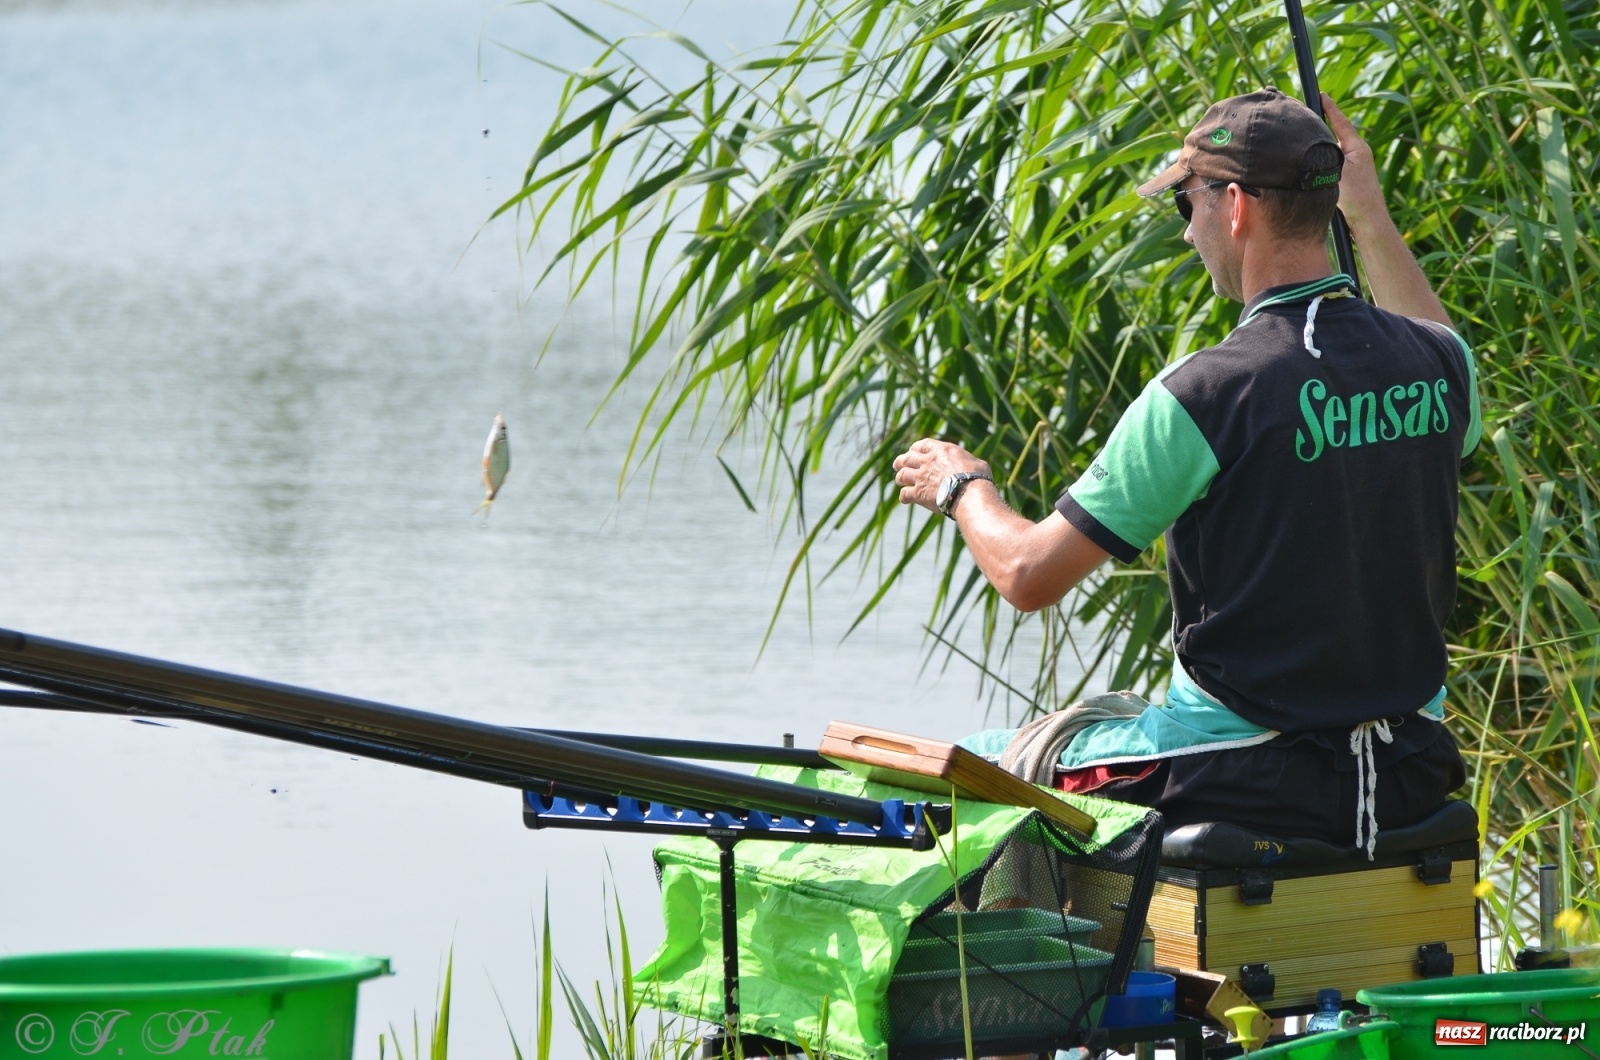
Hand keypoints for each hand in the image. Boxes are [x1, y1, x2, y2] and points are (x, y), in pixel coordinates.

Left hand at [891, 439, 989, 513]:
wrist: (970, 494)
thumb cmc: (978, 478)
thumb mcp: (976, 463)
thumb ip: (967, 462)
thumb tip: (972, 466)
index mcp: (942, 450)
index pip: (923, 445)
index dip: (916, 448)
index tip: (913, 451)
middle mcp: (928, 461)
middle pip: (907, 458)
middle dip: (901, 461)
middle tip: (897, 465)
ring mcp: (921, 477)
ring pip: (902, 475)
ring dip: (900, 478)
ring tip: (900, 481)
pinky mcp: (918, 493)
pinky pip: (905, 494)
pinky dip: (904, 497)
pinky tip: (905, 500)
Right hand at [1321, 94, 1386, 234]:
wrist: (1368, 221)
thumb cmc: (1355, 198)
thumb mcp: (1338, 171)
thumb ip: (1327, 155)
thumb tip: (1316, 146)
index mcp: (1357, 147)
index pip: (1341, 122)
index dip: (1330, 108)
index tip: (1321, 94)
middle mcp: (1358, 154)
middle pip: (1337, 134)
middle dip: (1323, 124)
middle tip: (1308, 113)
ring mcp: (1356, 167)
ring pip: (1334, 150)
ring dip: (1322, 146)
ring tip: (1306, 139)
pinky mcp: (1352, 179)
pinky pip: (1334, 163)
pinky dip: (1323, 160)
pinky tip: (1314, 166)